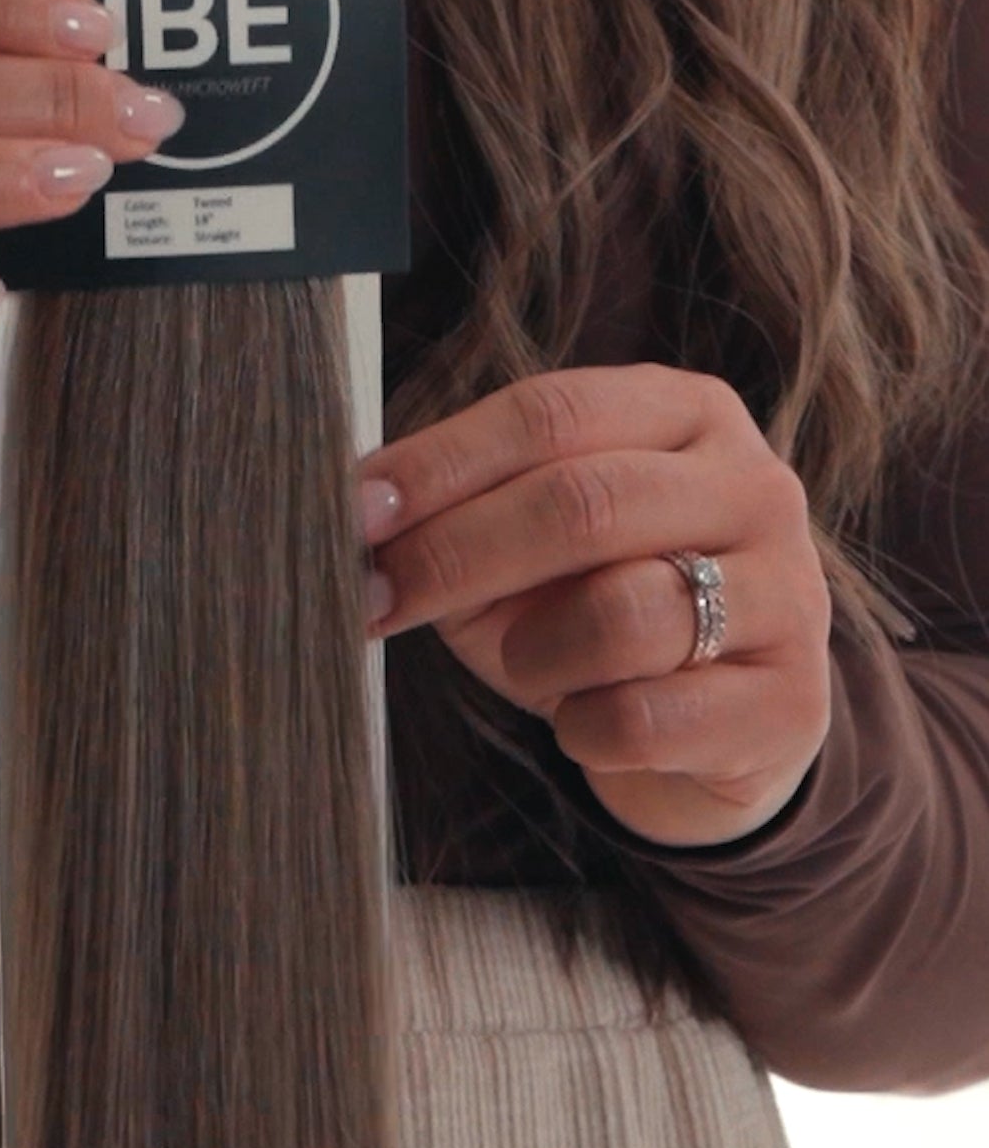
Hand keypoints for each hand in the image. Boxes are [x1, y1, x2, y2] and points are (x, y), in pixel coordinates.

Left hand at [355, 364, 833, 848]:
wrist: (709, 733)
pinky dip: (583, 731)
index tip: (356, 513)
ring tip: (527, 664)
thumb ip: (459, 516)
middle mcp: (753, 486)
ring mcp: (789, 593)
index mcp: (683, 414)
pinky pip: (644, 718)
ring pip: (621, 614)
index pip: (551, 413)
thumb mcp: (523, 551)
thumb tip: (359, 514)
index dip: (441, 464)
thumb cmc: (594, 613)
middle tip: (375, 599)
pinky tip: (586, 724)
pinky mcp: (790, 702)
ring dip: (532, 653)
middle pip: (584, 502)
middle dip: (457, 554)